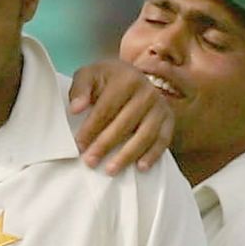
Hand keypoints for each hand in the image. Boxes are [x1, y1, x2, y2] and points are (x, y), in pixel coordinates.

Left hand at [69, 59, 173, 173]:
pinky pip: (163, 140)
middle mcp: (147, 91)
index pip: (107, 108)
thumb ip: (80, 89)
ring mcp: (160, 106)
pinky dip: (152, 155)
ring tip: (110, 170)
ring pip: (145, 135)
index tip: (79, 144)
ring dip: (127, 155)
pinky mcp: (169, 120)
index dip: (91, 128)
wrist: (134, 78)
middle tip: (90, 161)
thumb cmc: (108, 81)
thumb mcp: (90, 76)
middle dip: (105, 144)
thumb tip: (75, 108)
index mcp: (126, 78)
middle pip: (125, 123)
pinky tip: (140, 167)